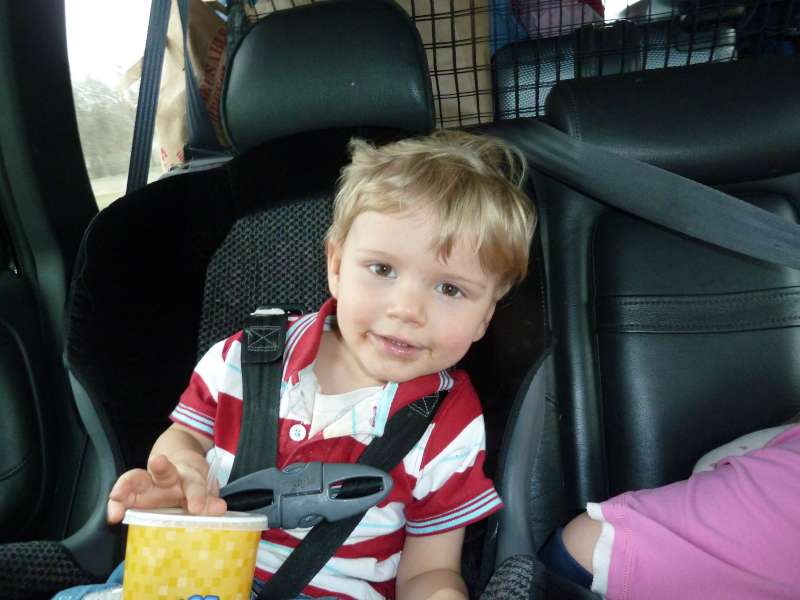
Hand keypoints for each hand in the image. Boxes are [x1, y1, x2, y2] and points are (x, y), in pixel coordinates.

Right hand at [106, 453, 226, 523]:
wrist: (172, 465)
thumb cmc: (189, 483)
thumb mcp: (203, 489)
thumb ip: (209, 499)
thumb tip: (219, 509)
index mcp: (188, 477)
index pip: (195, 484)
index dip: (197, 495)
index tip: (198, 508)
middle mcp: (166, 477)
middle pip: (164, 470)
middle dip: (162, 466)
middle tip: (158, 461)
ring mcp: (147, 483)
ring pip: (136, 478)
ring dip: (127, 485)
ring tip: (117, 496)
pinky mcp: (132, 492)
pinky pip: (121, 496)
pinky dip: (116, 504)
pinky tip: (113, 516)